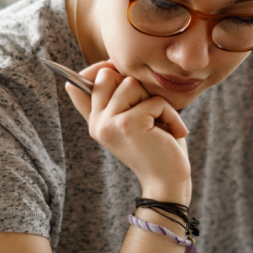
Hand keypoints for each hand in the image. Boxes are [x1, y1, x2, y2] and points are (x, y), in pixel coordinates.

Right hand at [65, 61, 191, 204]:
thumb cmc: (157, 147)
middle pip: (108, 75)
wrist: (168, 182)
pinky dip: (170, 114)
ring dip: (155, 101)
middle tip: (148, 110)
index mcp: (95, 121)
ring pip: (131, 83)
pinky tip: (173, 133)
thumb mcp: (131, 121)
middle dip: (135, 86)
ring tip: (161, 123)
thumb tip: (84, 76)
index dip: (99, 70)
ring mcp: (109, 124)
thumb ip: (112, 101)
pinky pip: (154, 100)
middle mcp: (96, 123)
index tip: (115, 70)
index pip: (79, 85)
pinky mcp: (127, 124)